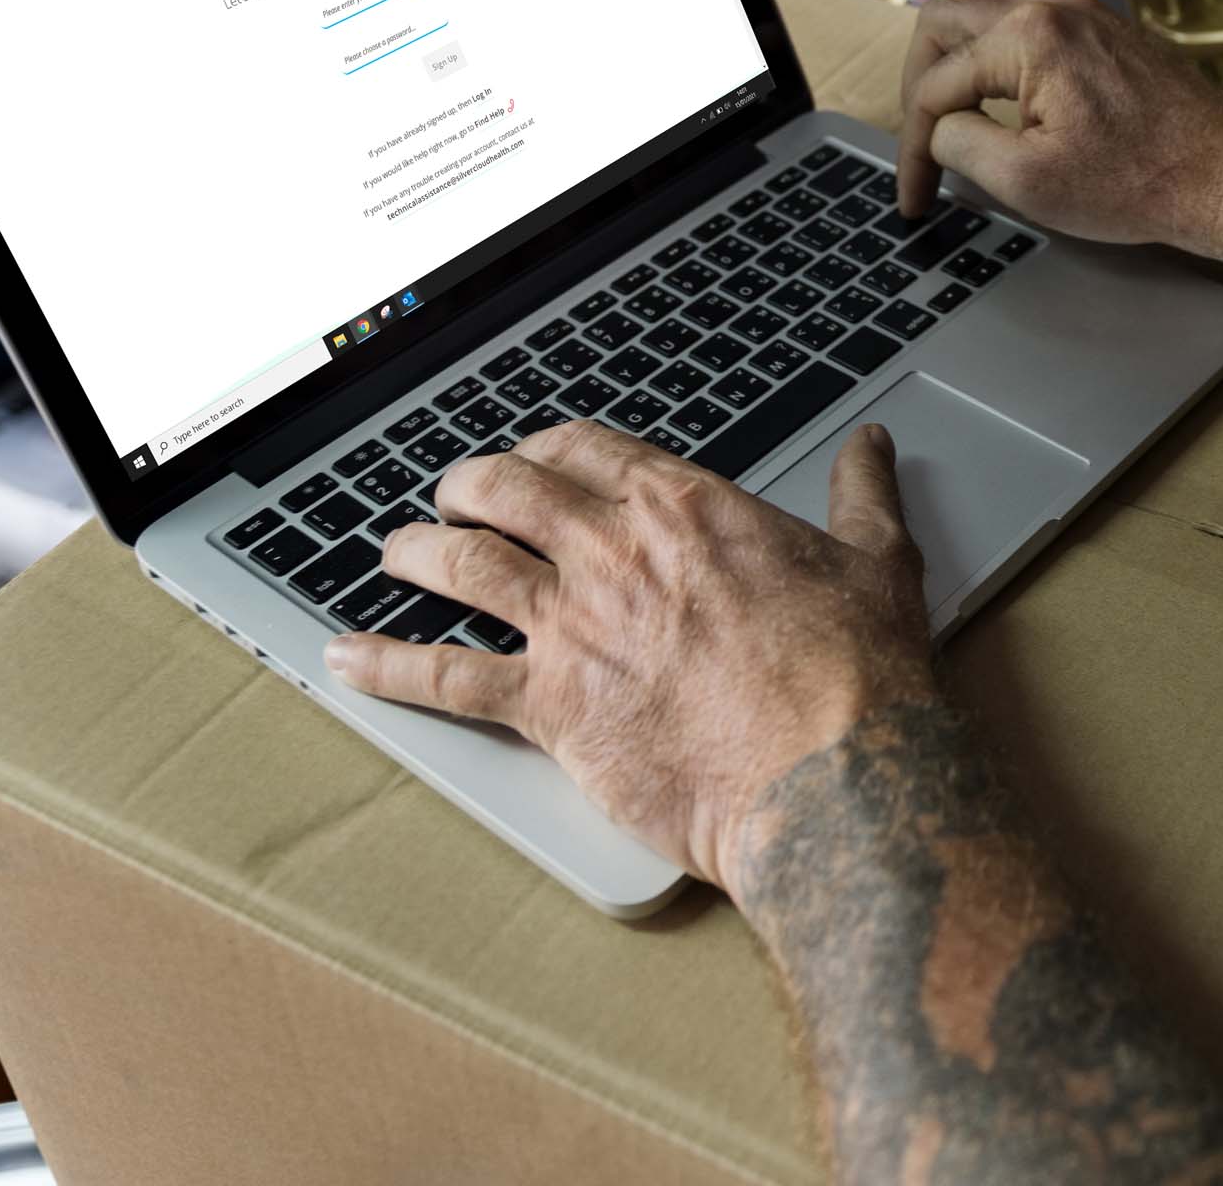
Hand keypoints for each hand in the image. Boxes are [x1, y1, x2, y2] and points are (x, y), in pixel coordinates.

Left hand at [325, 421, 934, 900]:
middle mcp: (611, 552)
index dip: (548, 448)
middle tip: (451, 493)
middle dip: (467, 485)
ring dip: (416, 552)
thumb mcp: (876, 561)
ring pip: (461, 566)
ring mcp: (572, 627)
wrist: (831, 775)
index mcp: (683, 507)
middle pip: (506, 491)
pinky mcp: (550, 708)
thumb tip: (873, 447)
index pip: (587, 449)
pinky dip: (386, 666)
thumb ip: (862, 495)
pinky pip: (444, 679)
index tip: (534, 458)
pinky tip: (346, 658)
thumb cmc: (856, 675)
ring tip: (392, 552)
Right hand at [895, 0, 1222, 252]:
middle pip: (945, 20)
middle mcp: (1053, 5)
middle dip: (920, 84)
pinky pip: (1027, 10)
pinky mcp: (1103, 25)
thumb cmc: (1139, 184)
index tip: (916, 195)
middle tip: (920, 139)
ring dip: (954, 51)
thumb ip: (960, 143)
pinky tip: (996, 86)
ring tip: (947, 105)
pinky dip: (995, 43)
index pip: (937, 85)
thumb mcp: (1026, 181)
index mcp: (1029, 36)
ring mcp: (1082, 9)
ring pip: (984, 2)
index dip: (912, 146)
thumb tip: (940, 128)